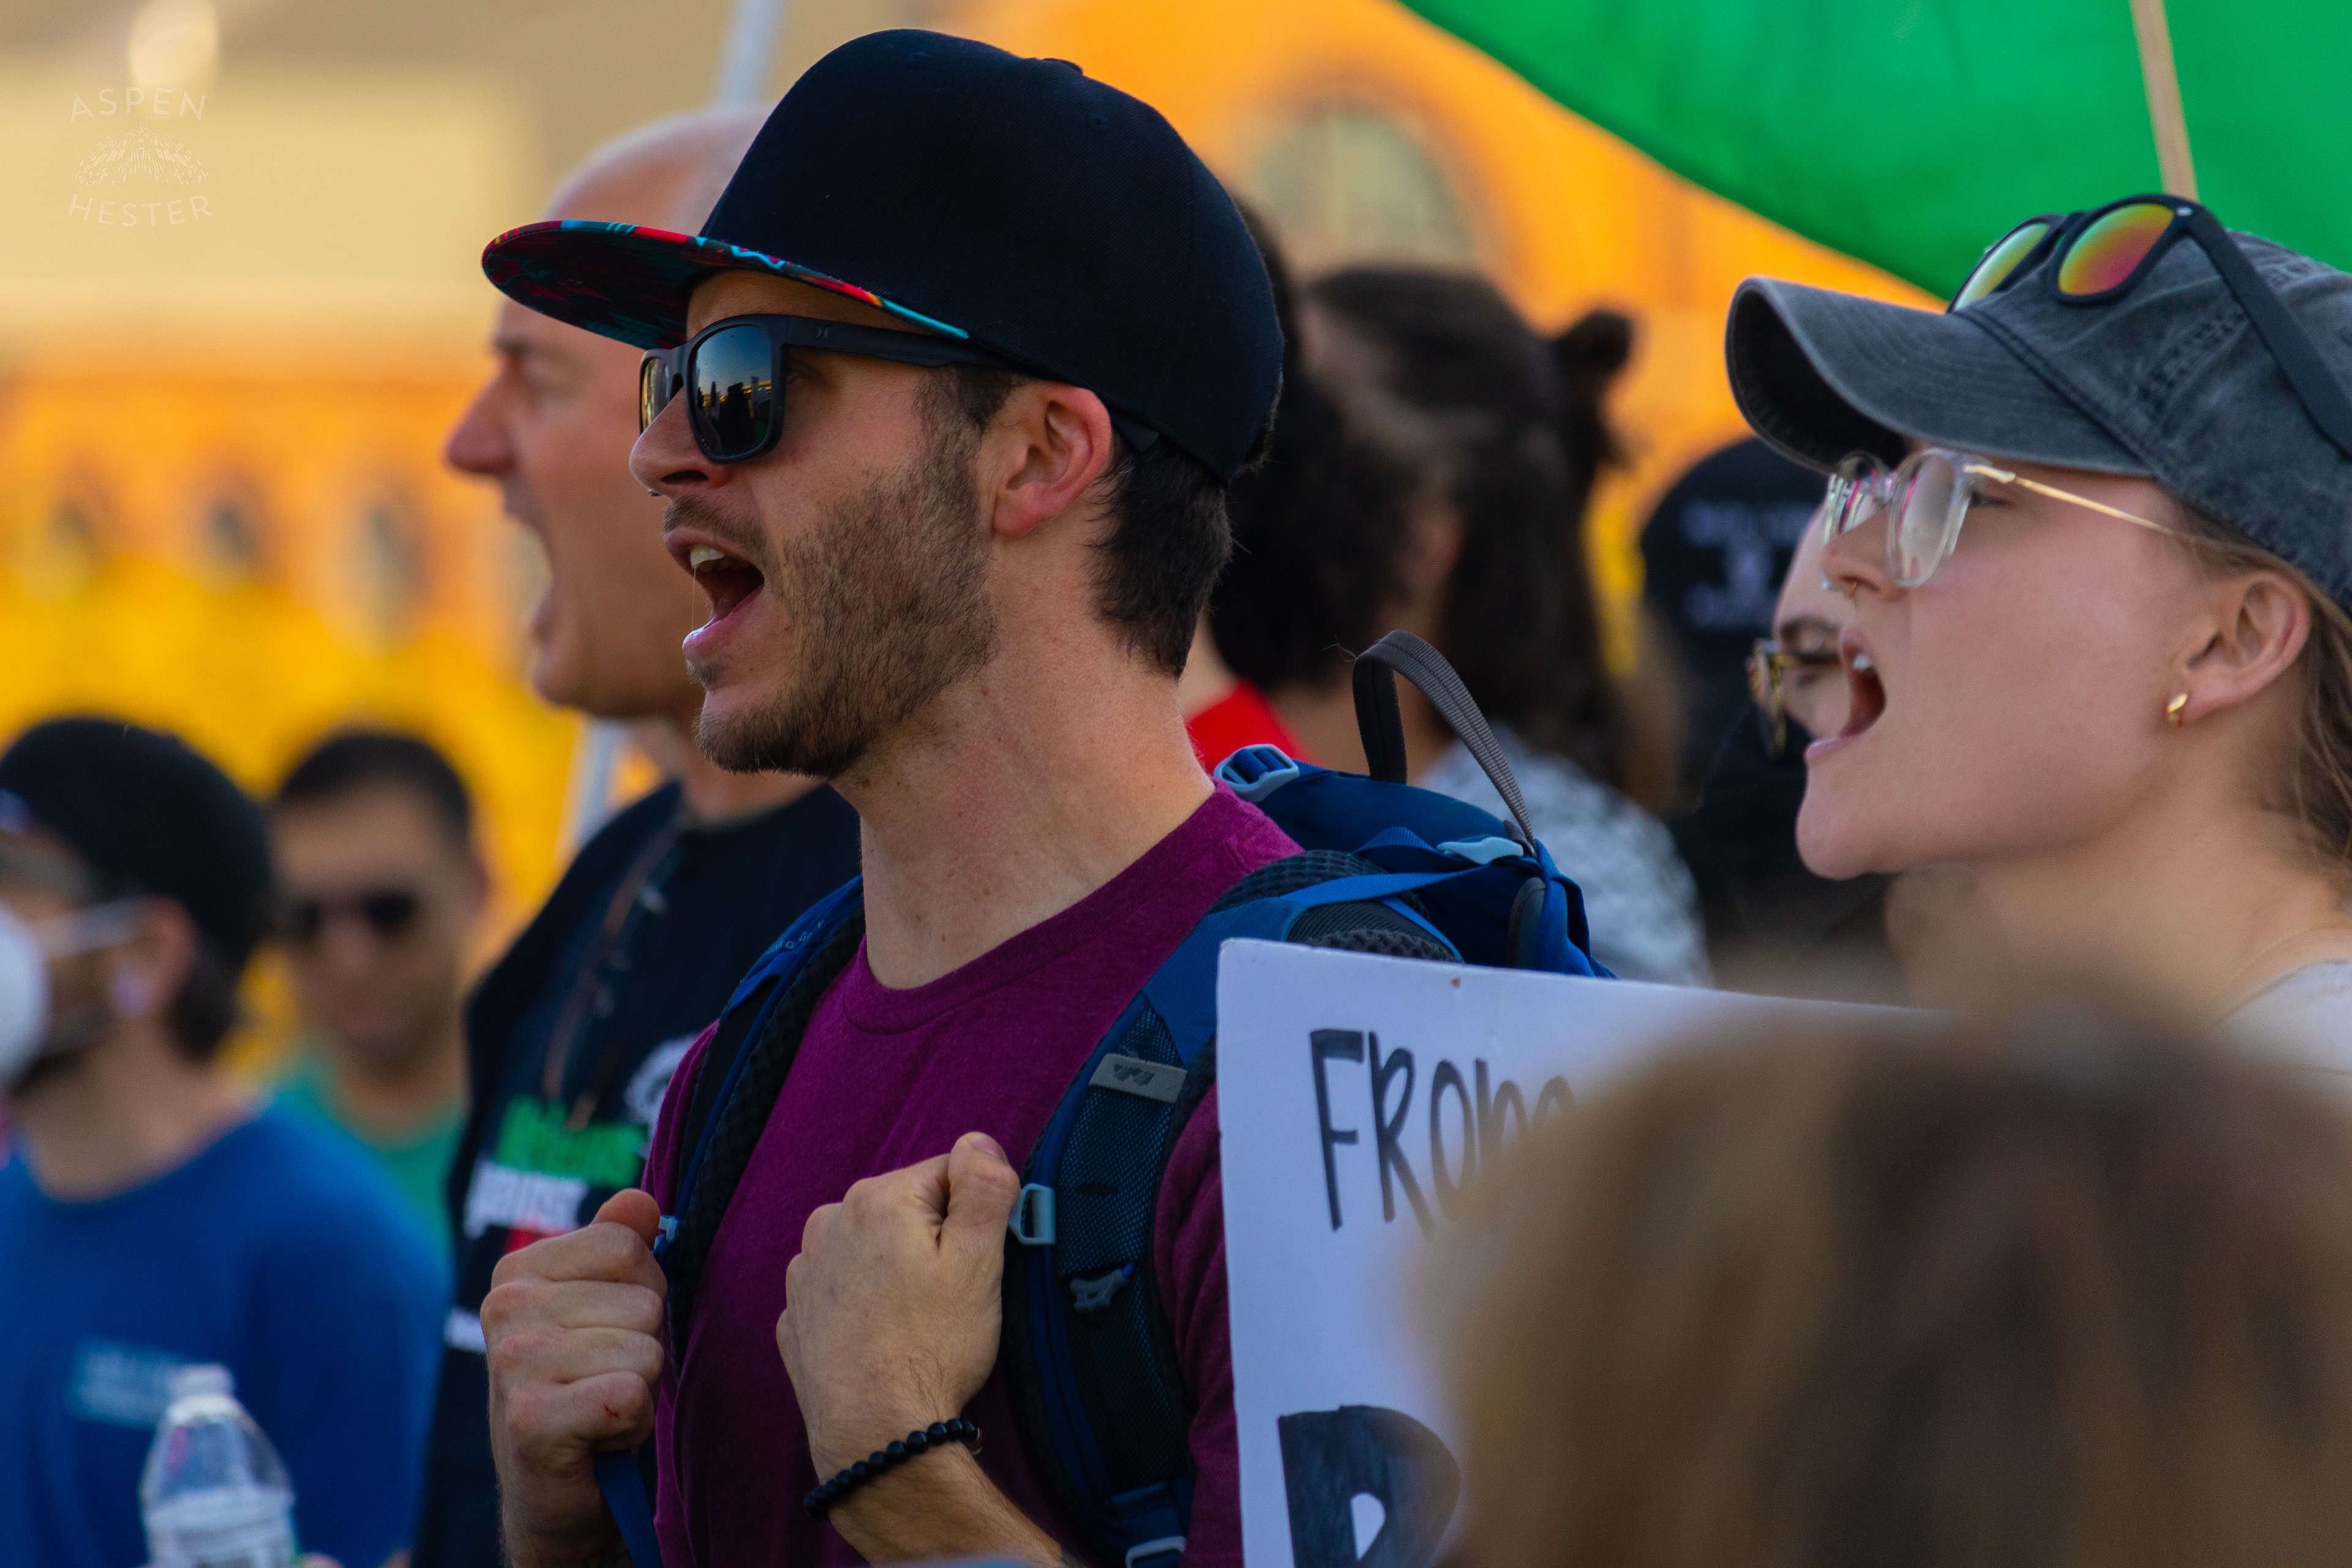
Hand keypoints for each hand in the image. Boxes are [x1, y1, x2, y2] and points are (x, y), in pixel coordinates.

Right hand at [483, 1189, 666, 1567]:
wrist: (551, 1491)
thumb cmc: (584, 1389)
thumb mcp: (603, 1308)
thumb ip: (620, 1245)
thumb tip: (641, 1200)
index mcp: (519, 1270)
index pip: (627, 1246)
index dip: (641, 1293)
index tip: (607, 1332)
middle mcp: (506, 1307)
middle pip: (644, 1298)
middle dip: (642, 1344)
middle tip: (601, 1379)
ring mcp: (514, 1362)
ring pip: (645, 1349)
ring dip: (637, 1388)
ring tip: (597, 1407)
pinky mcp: (532, 1418)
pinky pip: (632, 1395)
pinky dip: (632, 1423)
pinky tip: (597, 1436)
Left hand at [778, 1131, 1019, 1474]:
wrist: (876, 1434)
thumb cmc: (932, 1348)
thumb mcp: (979, 1262)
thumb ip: (984, 1187)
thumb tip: (978, 1142)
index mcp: (878, 1199)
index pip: (948, 1175)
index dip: (972, 1218)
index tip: (974, 1264)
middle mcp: (830, 1223)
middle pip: (906, 1210)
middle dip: (932, 1242)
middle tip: (949, 1297)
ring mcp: (806, 1272)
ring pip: (871, 1248)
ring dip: (894, 1270)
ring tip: (916, 1322)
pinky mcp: (796, 1315)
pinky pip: (843, 1289)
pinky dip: (864, 1304)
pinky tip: (883, 1338)